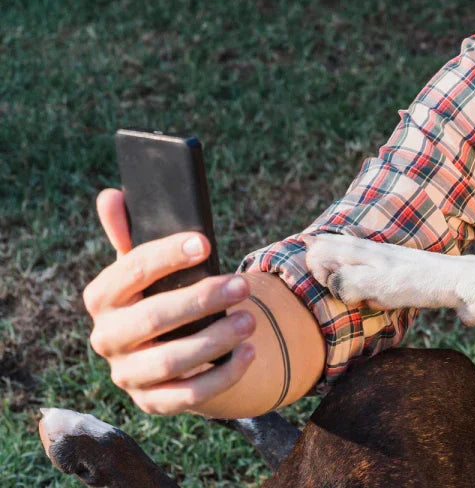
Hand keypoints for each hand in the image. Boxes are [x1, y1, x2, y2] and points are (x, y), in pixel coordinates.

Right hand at [83, 189, 256, 414]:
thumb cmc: (156, 296)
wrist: (163, 350)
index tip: (204, 243)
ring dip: (215, 339)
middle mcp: (107, 338)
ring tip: (250, 320)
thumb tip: (112, 195)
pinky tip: (249, 353)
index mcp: (101, 298)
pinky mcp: (153, 402)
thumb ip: (130, 234)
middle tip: (242, 284)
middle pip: (152, 319)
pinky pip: (188, 395)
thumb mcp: (144, 267)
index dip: (167, 256)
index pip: (130, 271)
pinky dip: (222, 375)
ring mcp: (128, 375)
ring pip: (171, 360)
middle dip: (201, 300)